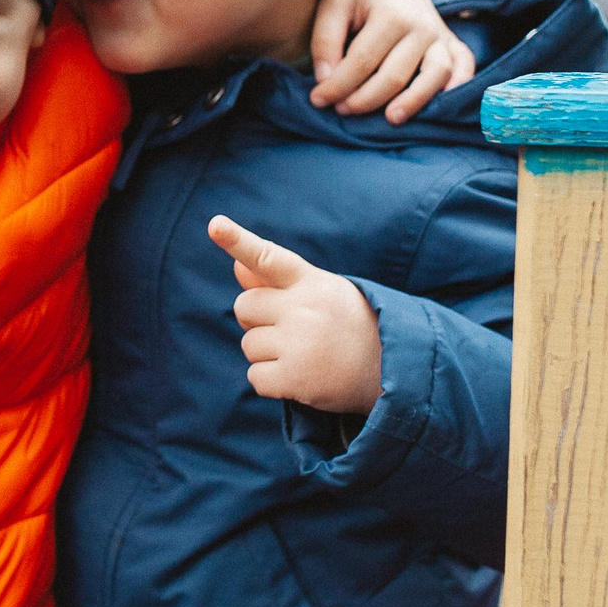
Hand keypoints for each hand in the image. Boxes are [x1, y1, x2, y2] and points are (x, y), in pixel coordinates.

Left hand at [208, 214, 381, 414]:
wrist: (393, 369)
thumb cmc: (349, 324)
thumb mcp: (322, 293)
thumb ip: (278, 281)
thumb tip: (236, 266)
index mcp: (312, 282)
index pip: (268, 258)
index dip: (237, 241)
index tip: (215, 224)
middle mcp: (304, 308)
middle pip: (244, 307)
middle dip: (258, 321)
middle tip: (293, 331)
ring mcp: (299, 343)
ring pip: (248, 344)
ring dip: (267, 354)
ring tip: (304, 354)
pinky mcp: (295, 378)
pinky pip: (255, 377)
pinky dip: (272, 382)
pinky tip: (300, 377)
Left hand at [310, 0, 475, 124]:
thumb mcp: (332, 5)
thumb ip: (325, 41)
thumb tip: (325, 80)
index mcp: (391, 15)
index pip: (362, 62)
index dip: (337, 86)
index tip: (317, 99)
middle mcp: (421, 26)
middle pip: (395, 75)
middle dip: (365, 100)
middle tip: (341, 110)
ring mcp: (440, 34)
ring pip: (435, 76)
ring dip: (414, 101)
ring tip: (390, 119)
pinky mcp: (451, 41)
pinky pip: (464, 65)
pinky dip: (459, 85)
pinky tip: (440, 103)